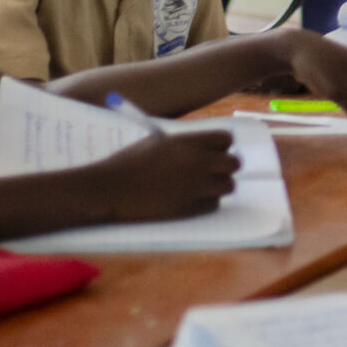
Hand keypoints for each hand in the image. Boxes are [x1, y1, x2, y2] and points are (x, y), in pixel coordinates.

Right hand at [92, 127, 238, 222]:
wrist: (112, 189)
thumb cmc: (128, 162)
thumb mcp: (156, 143)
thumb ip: (181, 145)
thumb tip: (198, 147)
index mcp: (189, 142)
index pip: (226, 139)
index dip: (222, 145)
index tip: (214, 151)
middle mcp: (198, 162)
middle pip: (233, 163)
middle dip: (226, 167)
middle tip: (213, 171)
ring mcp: (196, 186)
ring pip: (227, 186)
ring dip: (218, 186)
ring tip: (202, 187)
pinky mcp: (190, 208)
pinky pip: (213, 204)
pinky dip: (207, 202)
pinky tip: (192, 199)